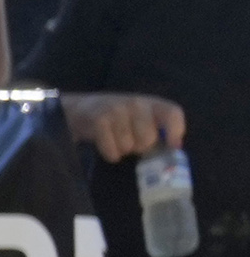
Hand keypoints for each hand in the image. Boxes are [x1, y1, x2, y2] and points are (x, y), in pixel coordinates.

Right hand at [71, 92, 188, 160]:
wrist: (80, 109)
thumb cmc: (117, 118)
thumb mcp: (140, 117)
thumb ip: (157, 129)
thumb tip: (174, 148)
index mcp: (151, 102)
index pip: (172, 113)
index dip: (176, 131)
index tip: (172, 146)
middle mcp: (136, 103)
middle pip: (149, 138)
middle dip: (140, 147)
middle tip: (131, 142)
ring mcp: (117, 111)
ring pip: (129, 146)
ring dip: (122, 150)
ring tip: (116, 140)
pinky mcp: (100, 121)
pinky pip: (112, 151)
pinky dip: (110, 154)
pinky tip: (106, 146)